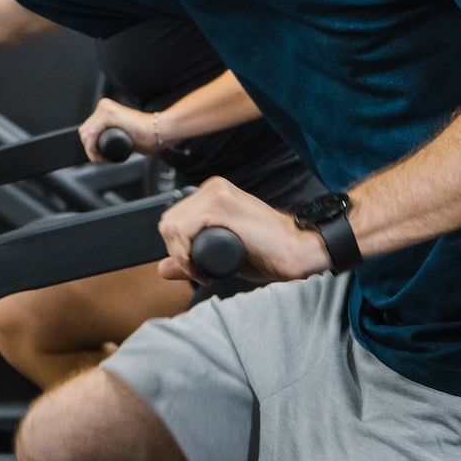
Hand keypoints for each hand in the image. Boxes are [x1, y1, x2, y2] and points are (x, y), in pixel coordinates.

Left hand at [78, 97, 155, 161]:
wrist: (159, 132)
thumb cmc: (146, 136)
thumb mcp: (122, 135)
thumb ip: (111, 136)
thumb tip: (99, 146)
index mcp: (105, 109)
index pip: (87, 129)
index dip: (91, 146)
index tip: (101, 156)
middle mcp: (103, 106)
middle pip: (84, 132)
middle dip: (91, 149)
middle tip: (103, 158)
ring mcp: (105, 109)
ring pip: (86, 135)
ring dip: (92, 151)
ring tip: (104, 158)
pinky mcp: (108, 114)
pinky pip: (91, 135)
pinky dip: (93, 148)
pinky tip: (102, 155)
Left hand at [155, 176, 328, 285]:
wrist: (299, 251)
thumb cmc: (269, 253)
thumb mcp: (222, 255)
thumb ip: (192, 258)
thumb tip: (162, 268)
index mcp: (213, 194)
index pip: (173, 219)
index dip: (177, 248)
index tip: (196, 266)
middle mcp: (214, 189)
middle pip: (168, 222)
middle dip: (177, 253)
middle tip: (200, 271)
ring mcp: (218, 194)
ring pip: (172, 226)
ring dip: (182, 257)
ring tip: (204, 272)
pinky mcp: (223, 206)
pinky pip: (183, 230)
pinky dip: (187, 255)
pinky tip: (204, 269)